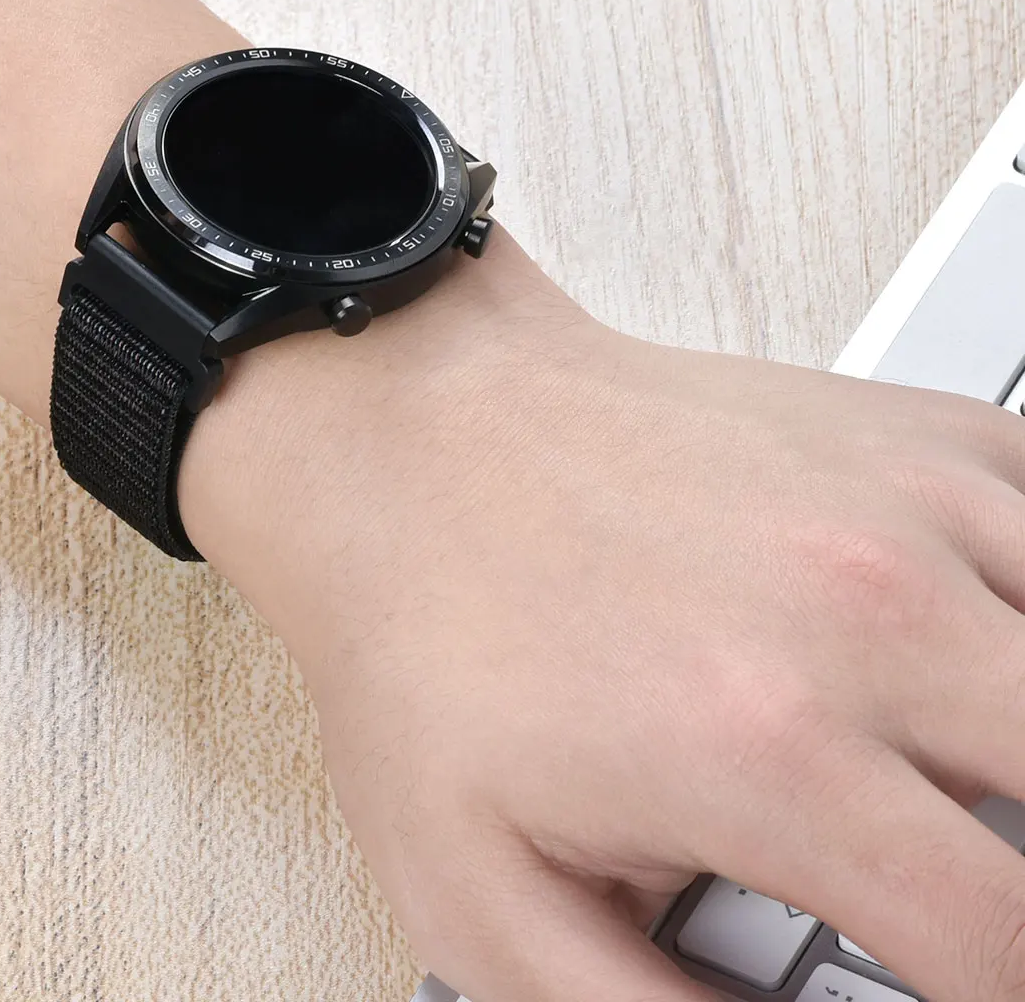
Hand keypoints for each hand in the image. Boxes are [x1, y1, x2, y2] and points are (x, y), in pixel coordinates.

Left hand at [277, 275, 1024, 1001]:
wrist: (417, 444)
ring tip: (945, 771)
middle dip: (1022, 875)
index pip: (1003, 945)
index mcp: (768, 751)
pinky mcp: (902, 436)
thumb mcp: (485, 894)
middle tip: (949, 880)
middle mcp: (865, 613)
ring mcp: (902, 503)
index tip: (945, 975)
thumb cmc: (428, 639)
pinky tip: (967, 643)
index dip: (991, 992)